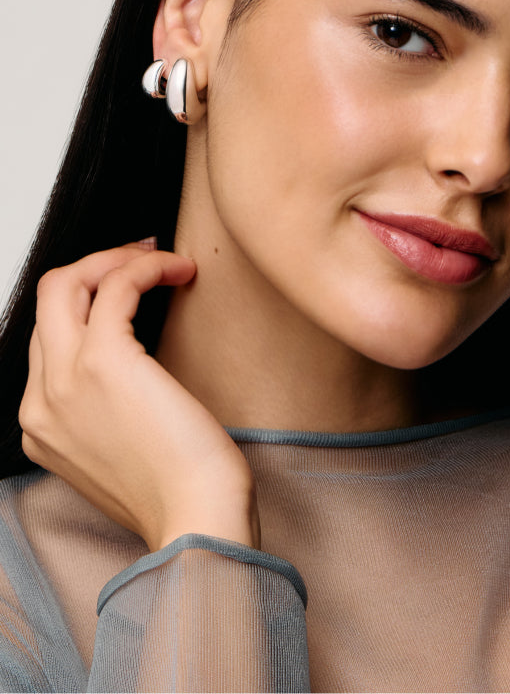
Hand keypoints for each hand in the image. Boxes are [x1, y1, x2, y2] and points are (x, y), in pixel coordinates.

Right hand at [19, 244, 259, 552]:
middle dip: (95, 269)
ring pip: (66, 283)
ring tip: (163, 259)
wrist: (198, 519)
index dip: (88, 304)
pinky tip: (180, 270)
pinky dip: (146, 267)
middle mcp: (41, 401)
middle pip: (48, 303)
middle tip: (142, 260)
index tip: (129, 287)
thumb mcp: (124, 452)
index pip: (49, 339)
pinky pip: (115, 286)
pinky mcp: (105, 360)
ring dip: (117, 259)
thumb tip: (136, 369)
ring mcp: (64, 380)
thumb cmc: (180, 490)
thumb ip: (108, 413)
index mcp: (42, 426)